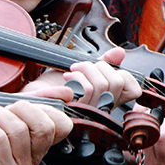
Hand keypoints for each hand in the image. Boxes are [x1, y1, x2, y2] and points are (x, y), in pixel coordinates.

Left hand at [0, 100, 71, 164]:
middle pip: (44, 126)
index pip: (62, 124)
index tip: (17, 103)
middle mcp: (34, 157)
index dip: (43, 106)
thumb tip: (68, 92)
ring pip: (19, 130)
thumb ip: (37, 98)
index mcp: (40, 142)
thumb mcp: (8, 106)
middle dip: (17, 108)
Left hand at [21, 47, 140, 108]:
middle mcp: (100, 108)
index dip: (125, 76)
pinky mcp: (75, 111)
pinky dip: (76, 78)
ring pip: (102, 84)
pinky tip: (66, 79)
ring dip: (85, 69)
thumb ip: (102, 63)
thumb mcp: (81, 71)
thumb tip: (119, 52)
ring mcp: (88, 111)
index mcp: (106, 100)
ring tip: (72, 71)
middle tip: (82, 67)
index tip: (107, 68)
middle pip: (116, 82)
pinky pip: (86, 89)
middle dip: (98, 66)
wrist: (30, 99)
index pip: (133, 90)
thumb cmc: (53, 87)